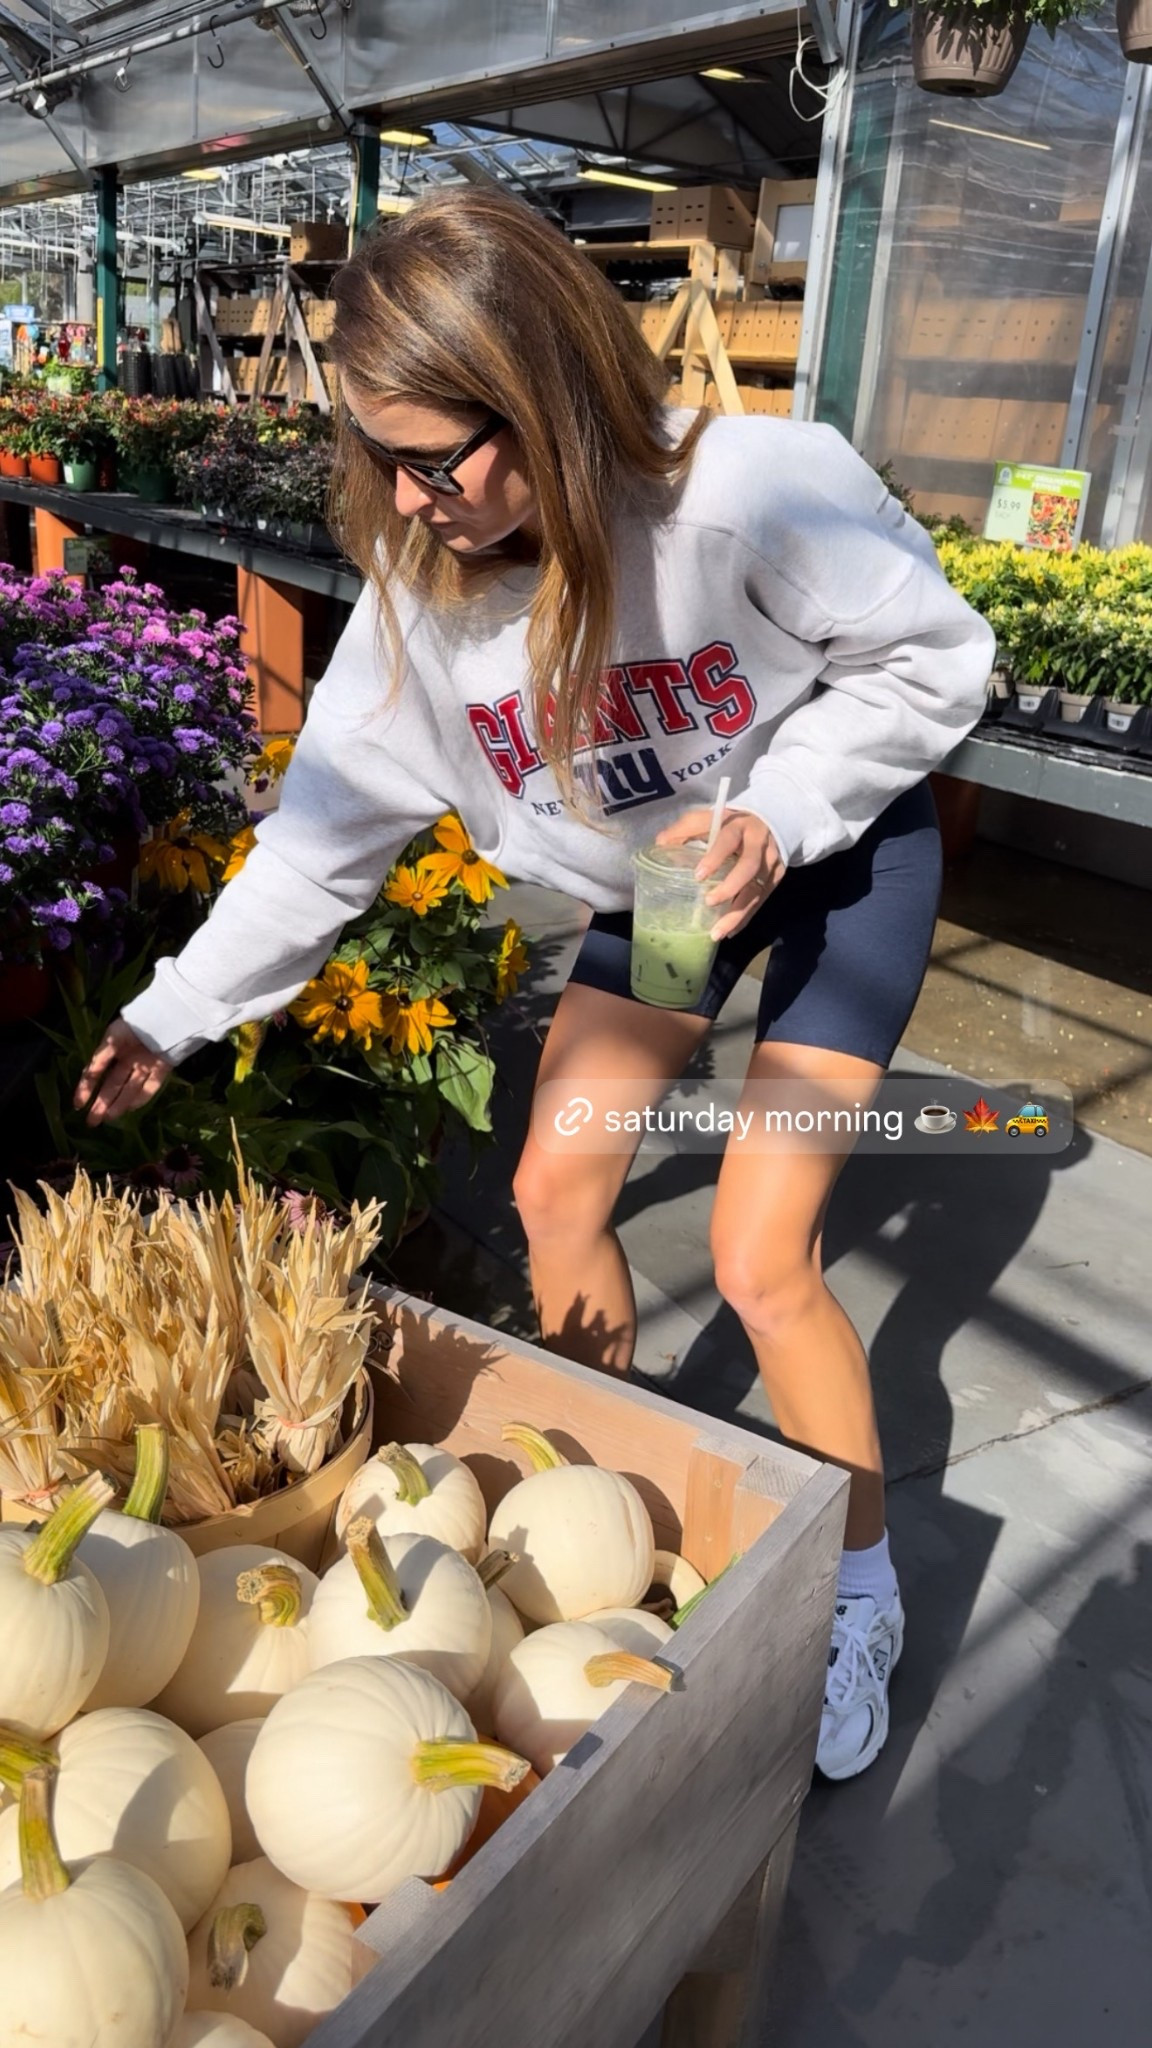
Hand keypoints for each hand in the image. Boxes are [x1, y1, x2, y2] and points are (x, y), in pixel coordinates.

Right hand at [73, 1019, 171, 1125]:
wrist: (166, 1017)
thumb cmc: (135, 1024)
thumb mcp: (112, 1038)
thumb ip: (100, 1058)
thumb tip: (87, 1077)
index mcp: (114, 1048)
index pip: (97, 1072)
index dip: (86, 1088)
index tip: (78, 1105)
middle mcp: (128, 1059)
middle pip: (113, 1085)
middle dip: (101, 1103)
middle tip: (92, 1122)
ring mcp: (145, 1065)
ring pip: (129, 1089)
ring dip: (119, 1104)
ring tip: (107, 1118)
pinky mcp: (162, 1069)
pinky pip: (150, 1086)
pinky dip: (141, 1097)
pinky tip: (129, 1108)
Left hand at [654, 807, 785, 941]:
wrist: (769, 821)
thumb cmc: (730, 822)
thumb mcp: (708, 818)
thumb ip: (685, 829)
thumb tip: (660, 843)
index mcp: (738, 826)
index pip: (728, 840)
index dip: (715, 857)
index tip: (698, 876)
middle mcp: (758, 844)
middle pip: (749, 867)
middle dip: (730, 887)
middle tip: (709, 902)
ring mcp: (771, 862)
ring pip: (757, 889)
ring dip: (738, 913)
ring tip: (717, 933)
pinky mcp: (777, 877)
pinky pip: (762, 900)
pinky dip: (746, 917)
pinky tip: (731, 931)